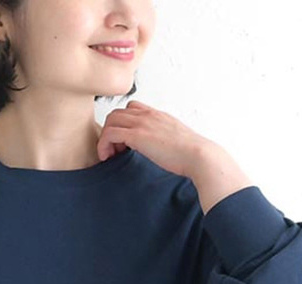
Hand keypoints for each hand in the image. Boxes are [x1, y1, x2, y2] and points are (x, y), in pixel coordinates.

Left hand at [96, 100, 214, 178]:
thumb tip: (162, 149)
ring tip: (112, 155)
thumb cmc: (190, 153)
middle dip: (111, 131)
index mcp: (157, 115)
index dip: (123, 124)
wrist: (197, 155)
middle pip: (116, 113)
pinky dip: (104, 145)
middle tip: (116, 151)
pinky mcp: (137, 135)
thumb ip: (164, 138)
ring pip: (110, 121)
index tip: (125, 144)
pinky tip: (109, 157)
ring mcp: (142, 123)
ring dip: (106, 139)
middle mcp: (148, 115)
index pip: (131, 108)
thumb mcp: (175, 139)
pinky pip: (109, 134)